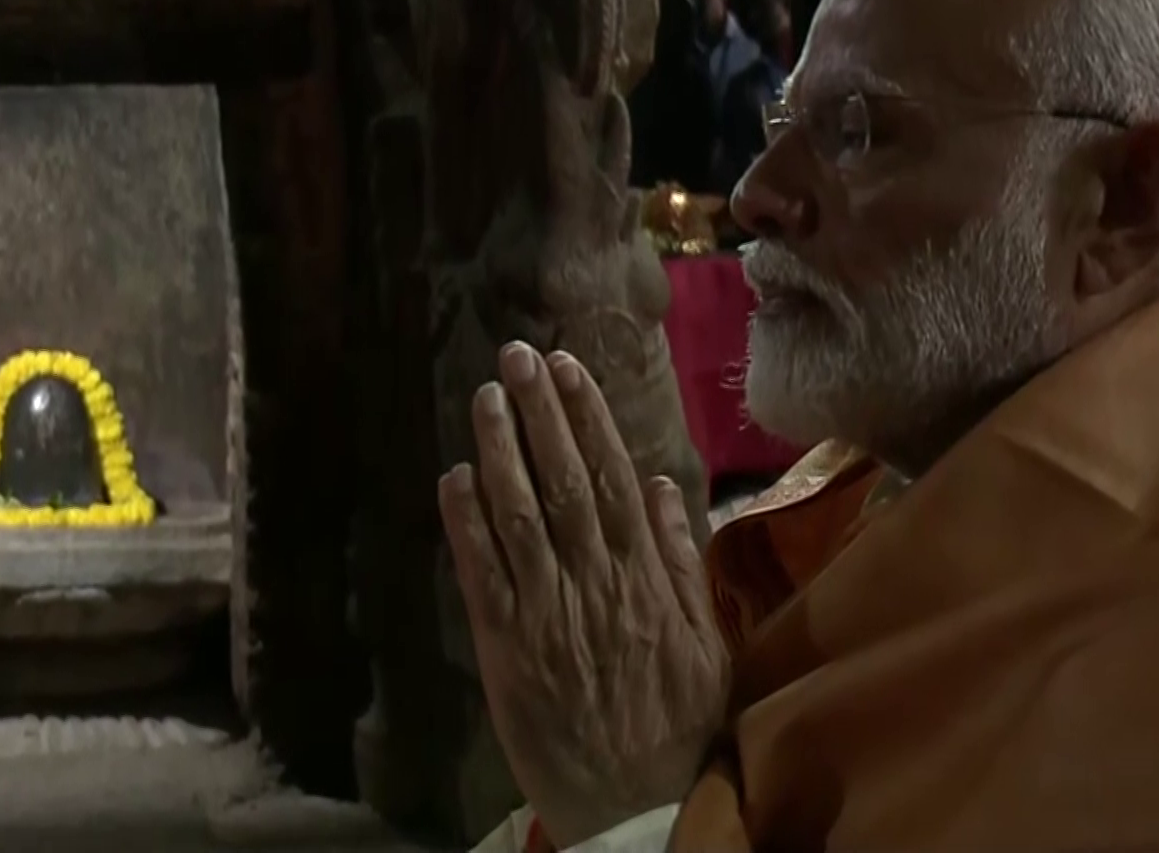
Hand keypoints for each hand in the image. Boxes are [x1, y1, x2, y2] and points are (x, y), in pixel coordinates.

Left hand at [439, 342, 728, 848]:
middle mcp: (597, 583)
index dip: (587, 417)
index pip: (612, 477)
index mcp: (648, 577)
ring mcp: (550, 614)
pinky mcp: (508, 648)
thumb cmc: (678, 724)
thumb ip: (681, 562)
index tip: (569, 367)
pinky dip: (467, 522)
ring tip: (484, 395)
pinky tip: (454, 476)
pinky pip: (483, 573)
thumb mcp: (704, 641)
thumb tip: (661, 487)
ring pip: (521, 514)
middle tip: (516, 355)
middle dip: (540, 412)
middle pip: (564, 480)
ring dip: (500, 448)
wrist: (640, 804)